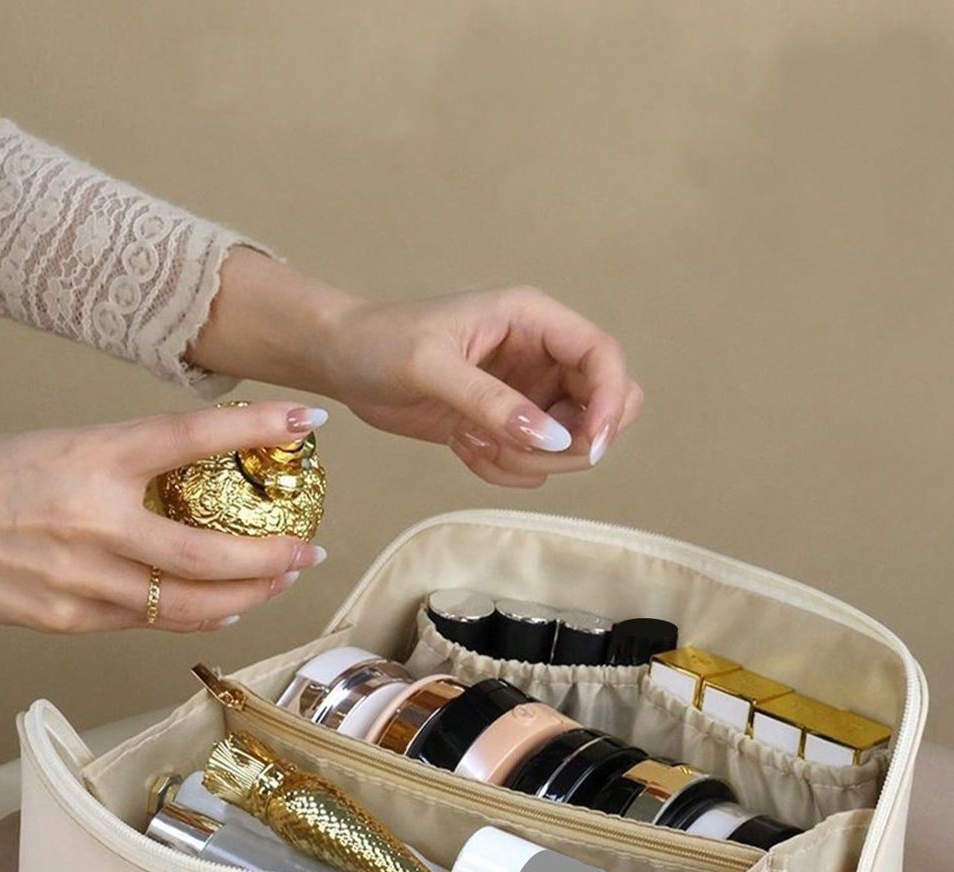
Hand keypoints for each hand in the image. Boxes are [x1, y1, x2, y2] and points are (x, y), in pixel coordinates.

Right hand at [0, 402, 327, 632]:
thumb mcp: (66, 446)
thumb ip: (132, 462)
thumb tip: (203, 472)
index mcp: (93, 458)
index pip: (190, 436)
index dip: (254, 428)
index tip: (304, 419)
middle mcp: (94, 520)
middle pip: (208, 553)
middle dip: (273, 557)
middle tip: (309, 551)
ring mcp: (84, 578)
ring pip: (190, 604)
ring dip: (248, 597)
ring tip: (279, 581)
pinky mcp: (73, 619)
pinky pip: (154, 624)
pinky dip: (200, 617)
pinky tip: (227, 609)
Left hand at [191, 251, 642, 487]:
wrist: (343, 363)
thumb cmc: (381, 343)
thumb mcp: (431, 367)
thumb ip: (491, 402)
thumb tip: (553, 437)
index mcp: (533, 320)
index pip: (603, 358)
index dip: (611, 403)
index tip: (592, 446)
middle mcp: (540, 355)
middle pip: (600, 408)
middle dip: (569, 444)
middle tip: (512, 451)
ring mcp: (527, 394)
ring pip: (570, 444)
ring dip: (527, 459)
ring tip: (472, 442)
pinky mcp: (507, 425)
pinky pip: (534, 462)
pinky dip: (505, 469)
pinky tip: (463, 446)